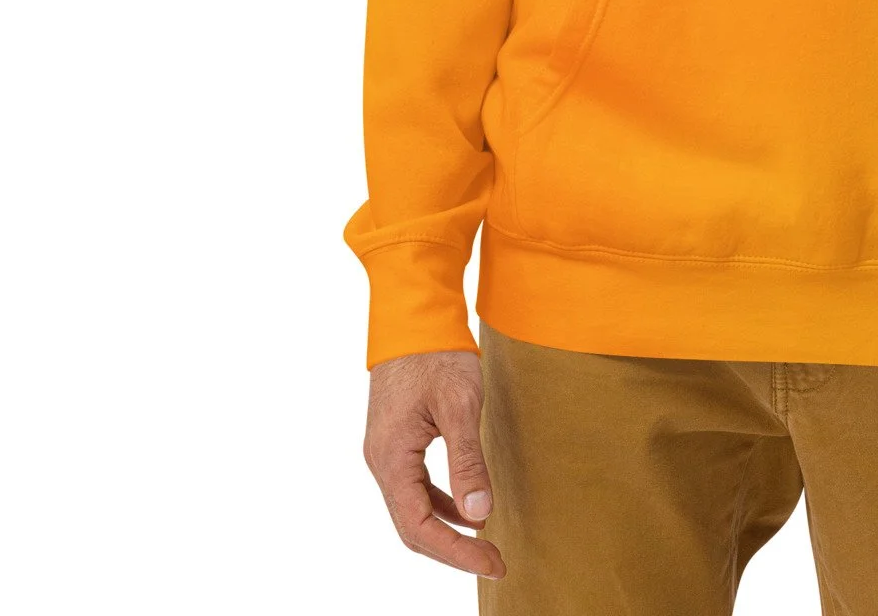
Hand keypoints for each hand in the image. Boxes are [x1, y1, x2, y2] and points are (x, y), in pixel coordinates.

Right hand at [364, 349, 503, 579]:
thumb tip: (480, 513)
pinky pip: (415, 487)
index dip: (456, 552)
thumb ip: (467, 461)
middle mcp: (382, 460)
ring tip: (485, 542)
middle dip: (453, 549)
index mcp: (391, 457)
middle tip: (495, 562)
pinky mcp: (397, 440)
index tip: (492, 562)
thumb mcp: (459, 404)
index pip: (419, 527)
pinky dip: (441, 504)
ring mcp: (386, 451)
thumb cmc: (436, 354)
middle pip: (412, 526)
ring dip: (447, 530)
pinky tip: (468, 507)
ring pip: (412, 509)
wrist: (413, 315)